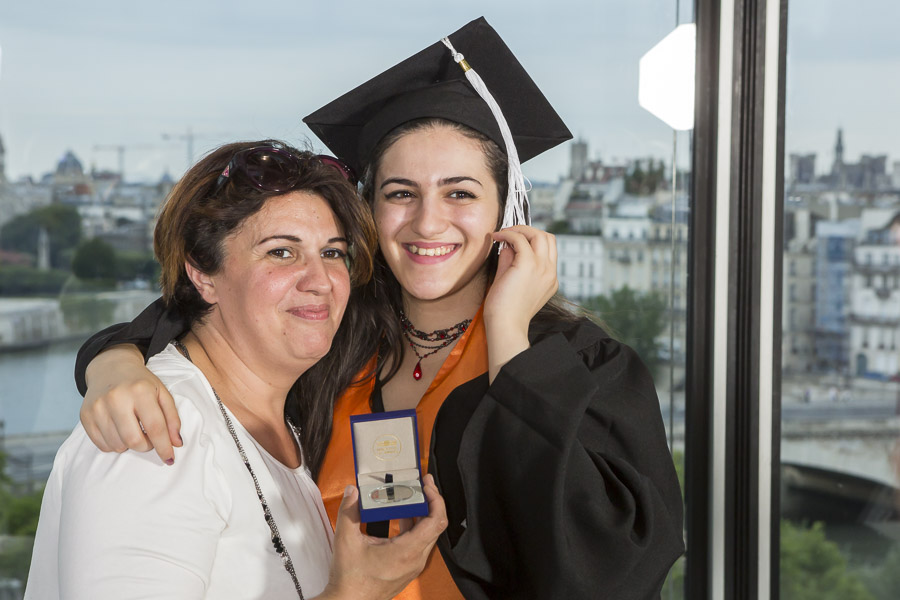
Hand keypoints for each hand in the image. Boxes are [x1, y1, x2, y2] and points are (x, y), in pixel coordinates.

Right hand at [81, 344, 181, 463]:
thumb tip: (176, 443)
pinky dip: (115, 444)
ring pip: (118, 445)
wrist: (110, 368)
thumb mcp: (162, 393)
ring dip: (130, 444)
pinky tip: (119, 430)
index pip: (155, 427)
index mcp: (140, 390)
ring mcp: (97, 407)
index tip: (169, 458)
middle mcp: (116, 398)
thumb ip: (172, 418)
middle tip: (149, 438)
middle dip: (146, 446)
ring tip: (133, 429)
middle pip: (134, 440)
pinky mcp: (85, 416)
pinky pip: (103, 445)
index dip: (164, 447)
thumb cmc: (140, 383)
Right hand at [316, 475, 447, 599]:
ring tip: (411, 496)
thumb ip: (349, 512)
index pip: (436, 521)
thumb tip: (352, 492)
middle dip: (430, 501)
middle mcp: (415, 559)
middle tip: (422, 484)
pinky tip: (401, 515)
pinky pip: (419, 543)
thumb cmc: (351, 580)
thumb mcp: (346, 541)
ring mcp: (413, 565)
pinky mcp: (408, 567)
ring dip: (422, 513)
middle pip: (435, 525)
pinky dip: (415, 526)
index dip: (435, 499)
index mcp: (406, 552)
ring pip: (427, 534)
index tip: (427, 485)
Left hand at [483, 226, 558, 380]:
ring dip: (520, 229)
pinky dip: (508, 234)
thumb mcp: (510, 281)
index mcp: (549, 280)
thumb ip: (511, 262)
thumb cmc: (504, 310)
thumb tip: (507, 245)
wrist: (505, 325)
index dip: (532, 241)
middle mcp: (550, 273)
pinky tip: (497, 237)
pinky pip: (521, 239)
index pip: (548, 250)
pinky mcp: (529, 265)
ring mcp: (542, 268)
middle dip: (529, 231)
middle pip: (548, 238)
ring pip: (539, 235)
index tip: (514, 242)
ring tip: (503, 233)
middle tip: (509, 233)